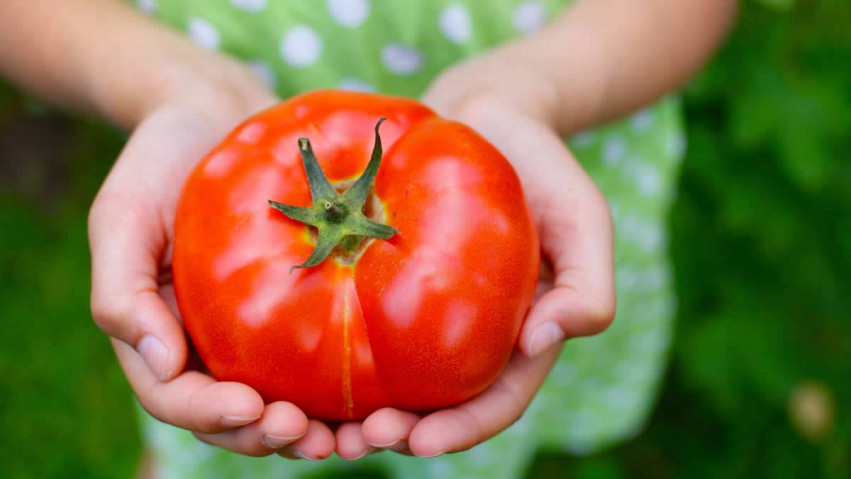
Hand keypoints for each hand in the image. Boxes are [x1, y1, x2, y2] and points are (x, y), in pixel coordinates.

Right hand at [88, 68, 336, 459]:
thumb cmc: (159, 162)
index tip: (253, 409)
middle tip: (312, 437)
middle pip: (235, 416)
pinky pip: (318, 357)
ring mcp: (255, 329)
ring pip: (281, 400)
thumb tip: (159, 363)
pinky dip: (340, 388)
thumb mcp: (122, 216)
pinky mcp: (300, 305)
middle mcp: (209, 343)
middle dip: (269, 436)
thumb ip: (122, 290)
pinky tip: (375, 397)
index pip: (177, 397)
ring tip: (350, 437)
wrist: (216, 114)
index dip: (211, 416)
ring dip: (311, 429)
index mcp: (161, 334)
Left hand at [333, 50, 615, 458]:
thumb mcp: (583, 218)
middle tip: (355, 440)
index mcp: (518, 336)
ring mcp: (424, 309)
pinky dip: (335, 352)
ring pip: (391, 378)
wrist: (486, 115)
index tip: (416, 443)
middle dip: (398, 435)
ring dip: (358, 413)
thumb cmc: (542, 164)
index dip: (460, 431)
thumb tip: (545, 342)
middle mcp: (469, 334)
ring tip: (321, 427)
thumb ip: (588, 285)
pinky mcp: (387, 279)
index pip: (494, 401)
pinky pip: (358, 321)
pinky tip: (298, 365)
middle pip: (435, 404)